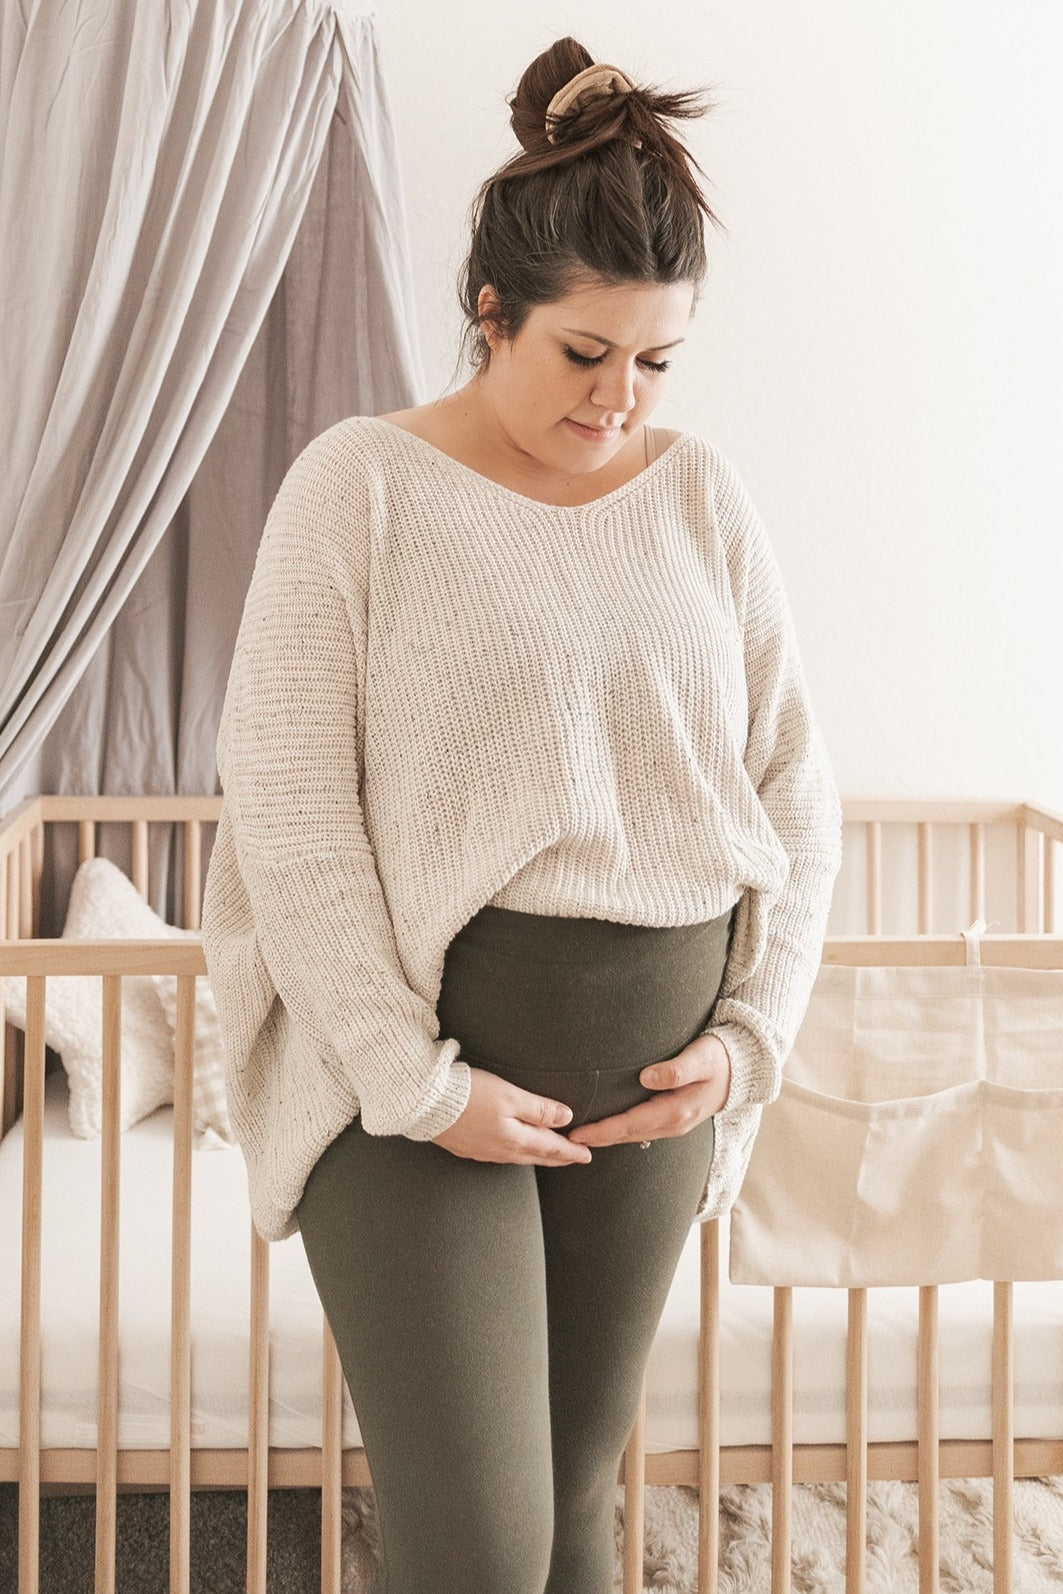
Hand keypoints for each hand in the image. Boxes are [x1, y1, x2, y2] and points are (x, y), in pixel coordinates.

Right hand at [432, 1066, 592, 1165]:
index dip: (571, 1150)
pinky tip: (513, 1149)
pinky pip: (500, 1155)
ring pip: (519, 1157)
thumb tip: (567, 1118)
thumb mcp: (511, 1096)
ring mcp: (483, 1152)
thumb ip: (539, 1109)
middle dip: (558, 1157)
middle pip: (537, 1155)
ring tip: (549, 1155)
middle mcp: (501, 1151)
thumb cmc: (469, 1095)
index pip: (551, 1147)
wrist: (425, 1103)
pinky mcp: (467, 1148)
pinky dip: (515, 1153)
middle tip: (575, 1159)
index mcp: (515, 1139)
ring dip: (538, 1156)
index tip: (587, 1154)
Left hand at [567, 1033, 731, 1149]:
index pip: (631, 1124)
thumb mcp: (701, 1058)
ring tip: (578, 1138)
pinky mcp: (671, 1119)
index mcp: (677, 1110)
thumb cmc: (718, 1058)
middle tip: (564, 1141)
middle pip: (627, 1135)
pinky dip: (620, 1131)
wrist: (740, 1070)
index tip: (577, 1134)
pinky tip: (605, 1129)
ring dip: (606, 1137)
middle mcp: (673, 1123)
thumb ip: (676, 1069)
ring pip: (632, 1135)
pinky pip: (640, 1129)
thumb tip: (647, 1077)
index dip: (602, 1131)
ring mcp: (673, 1124)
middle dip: (597, 1138)